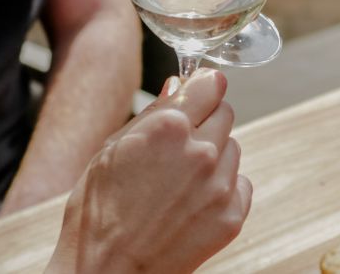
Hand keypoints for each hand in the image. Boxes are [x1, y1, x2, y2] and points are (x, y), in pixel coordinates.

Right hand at [47, 69, 250, 273]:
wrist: (107, 271)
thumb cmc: (98, 212)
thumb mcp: (111, 149)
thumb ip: (152, 113)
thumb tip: (179, 85)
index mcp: (169, 127)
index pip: (212, 84)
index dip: (203, 88)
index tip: (201, 93)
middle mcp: (202, 151)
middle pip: (225, 114)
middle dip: (205, 123)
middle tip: (177, 147)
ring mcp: (220, 185)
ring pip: (233, 149)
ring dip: (214, 157)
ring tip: (179, 182)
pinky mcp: (232, 215)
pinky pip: (241, 184)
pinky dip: (223, 189)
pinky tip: (192, 203)